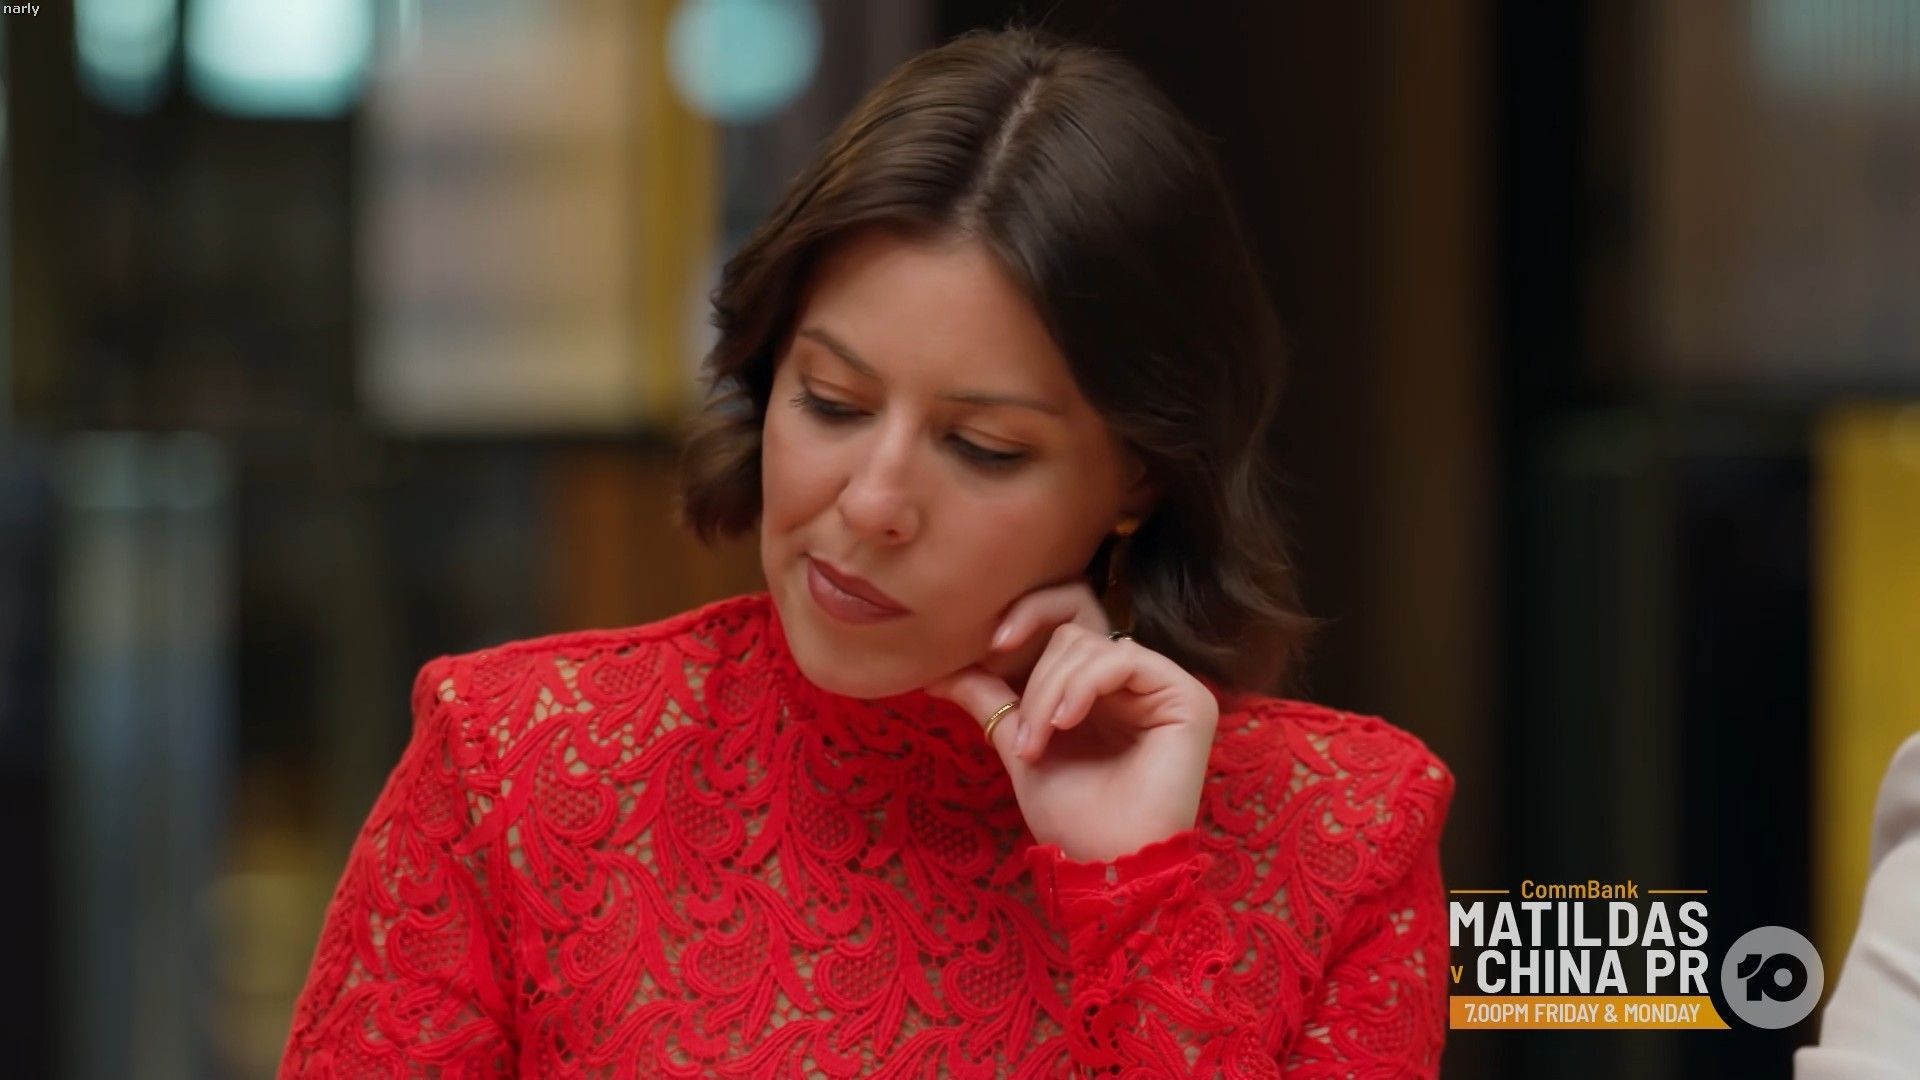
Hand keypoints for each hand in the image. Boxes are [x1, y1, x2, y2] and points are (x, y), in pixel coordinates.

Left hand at [922, 579, 1219, 862]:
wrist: (1107, 867)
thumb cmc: (1071, 818)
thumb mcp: (1021, 747)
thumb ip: (991, 702)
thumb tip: (938, 672)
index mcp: (1101, 689)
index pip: (1064, 625)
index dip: (1028, 618)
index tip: (989, 644)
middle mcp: (1135, 682)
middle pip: (1072, 632)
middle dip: (1033, 680)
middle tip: (1024, 739)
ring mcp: (1163, 686)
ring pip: (1089, 645)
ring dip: (1048, 693)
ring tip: (1038, 744)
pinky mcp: (1186, 696)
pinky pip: (1121, 661)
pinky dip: (1081, 686)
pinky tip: (1065, 723)